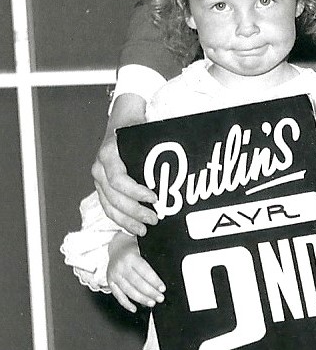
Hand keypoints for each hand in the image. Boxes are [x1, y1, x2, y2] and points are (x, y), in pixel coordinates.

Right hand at [92, 94, 158, 235]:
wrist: (121, 120)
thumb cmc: (136, 128)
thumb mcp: (145, 134)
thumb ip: (156, 149)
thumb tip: (182, 167)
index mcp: (109, 154)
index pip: (119, 180)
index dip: (136, 192)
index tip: (155, 199)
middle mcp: (100, 167)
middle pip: (114, 197)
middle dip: (135, 212)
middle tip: (154, 219)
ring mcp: (99, 178)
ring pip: (109, 206)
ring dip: (126, 220)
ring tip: (143, 230)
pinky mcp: (101, 186)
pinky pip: (108, 206)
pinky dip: (120, 219)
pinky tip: (133, 226)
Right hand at [106, 234, 164, 313]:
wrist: (117, 247)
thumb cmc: (133, 248)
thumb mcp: (145, 247)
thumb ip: (153, 257)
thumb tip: (166, 268)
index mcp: (131, 257)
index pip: (144, 271)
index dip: (154, 281)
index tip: (162, 288)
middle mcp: (121, 266)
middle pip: (137, 283)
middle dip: (150, 292)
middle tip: (160, 298)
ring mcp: (114, 275)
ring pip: (128, 291)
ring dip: (141, 299)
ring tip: (151, 302)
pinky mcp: (110, 282)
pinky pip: (118, 295)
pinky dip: (126, 303)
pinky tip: (134, 308)